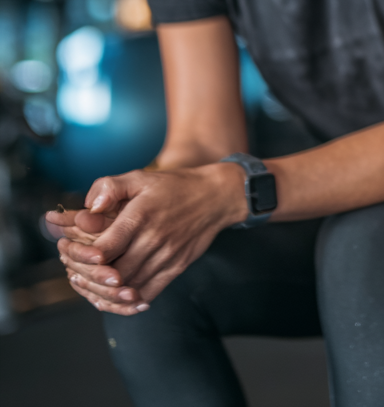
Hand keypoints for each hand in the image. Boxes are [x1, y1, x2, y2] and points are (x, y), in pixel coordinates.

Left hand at [46, 164, 246, 314]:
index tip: (71, 255)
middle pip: (113, 275)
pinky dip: (130, 301)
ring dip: (107, 292)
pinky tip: (119, 295)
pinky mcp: (177, 267)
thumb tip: (87, 207)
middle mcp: (153, 239)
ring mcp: (167, 256)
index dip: (82, 258)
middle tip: (77, 275)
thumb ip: (110, 187)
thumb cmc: (174, 187)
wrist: (216, 196)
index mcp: (140, 217)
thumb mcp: (141, 178)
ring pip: (129, 288)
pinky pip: (149, 293)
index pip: (102, 250)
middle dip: (91, 279)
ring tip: (93, 286)